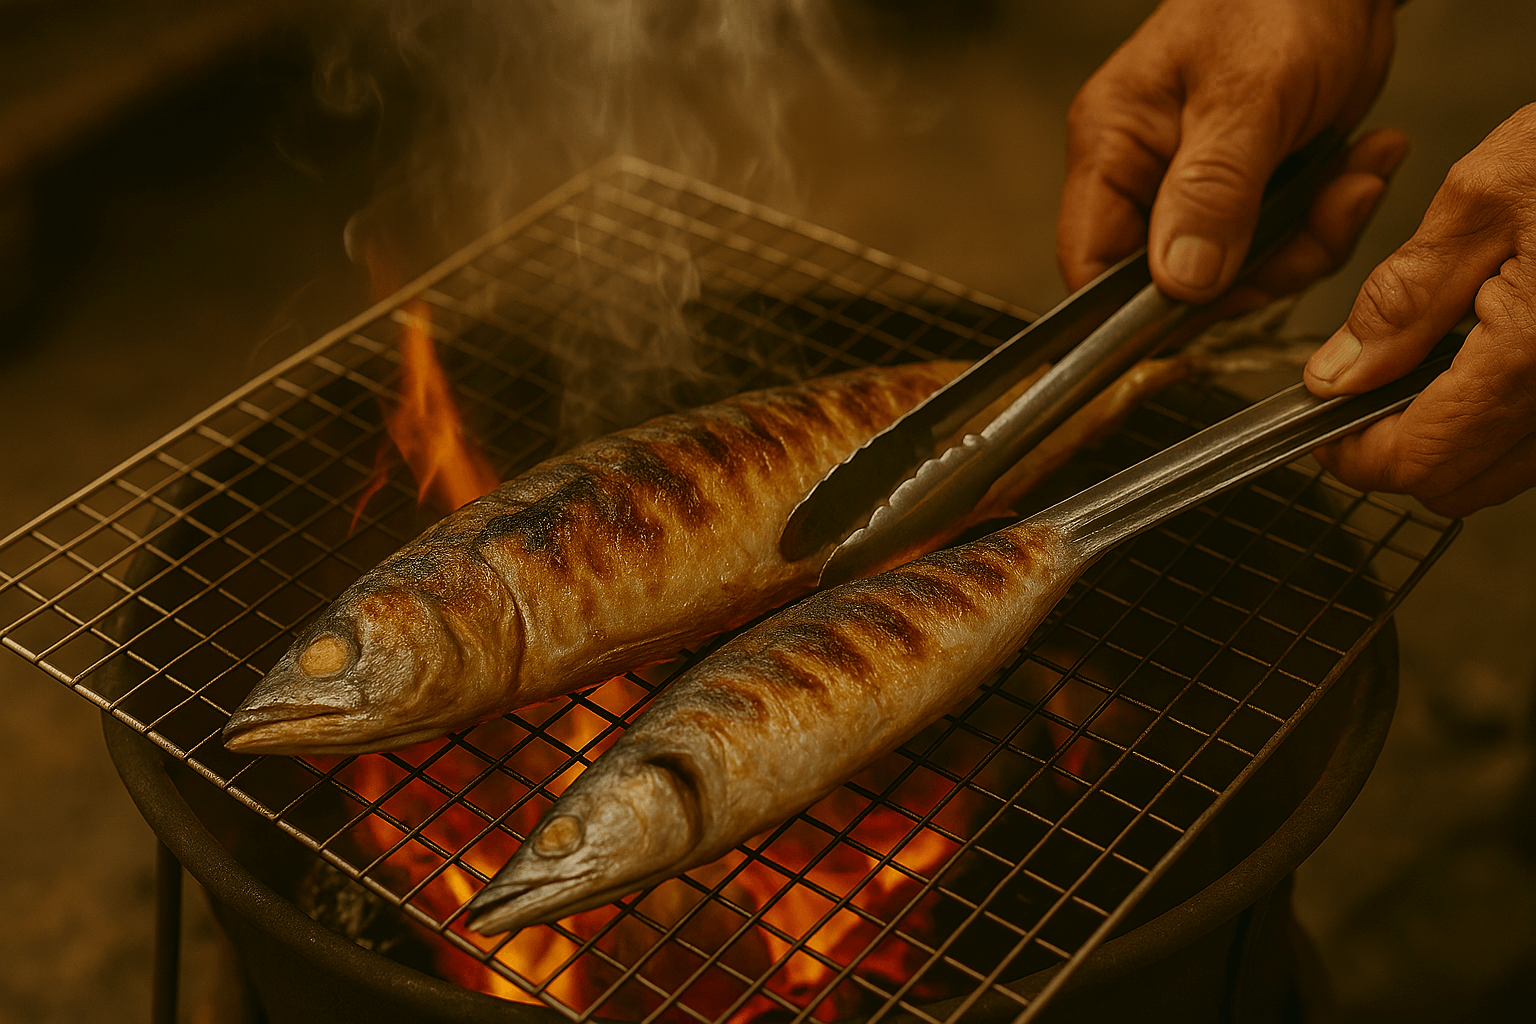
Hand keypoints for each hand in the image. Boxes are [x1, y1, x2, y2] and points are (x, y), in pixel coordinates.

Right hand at [1058, 0, 1401, 305]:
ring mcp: (1198, 189)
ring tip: (1357, 177)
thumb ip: (1211, 193)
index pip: (1091, 266)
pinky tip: (1362, 163)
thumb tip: (1180, 285)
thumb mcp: (1250, 98)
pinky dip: (1329, 217)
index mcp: (1112, 149)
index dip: (1140, 308)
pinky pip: (1281, 243)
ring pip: (1238, 273)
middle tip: (1324, 217)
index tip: (1216, 301)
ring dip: (1310, 241)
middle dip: (1260, 268)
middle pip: (1175, 283)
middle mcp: (1145, 177)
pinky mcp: (1251, 191)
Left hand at [1306, 105, 1535, 517]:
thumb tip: (1338, 375)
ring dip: (1457, 439)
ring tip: (1435, 361)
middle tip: (1370, 389)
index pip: (1420, 462)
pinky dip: (1509, 419)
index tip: (1327, 417)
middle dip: (1402, 449)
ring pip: (1509, 473)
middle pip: (1460, 487)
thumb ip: (1404, 296)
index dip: (1355, 452)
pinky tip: (1496, 356)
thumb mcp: (1485, 196)